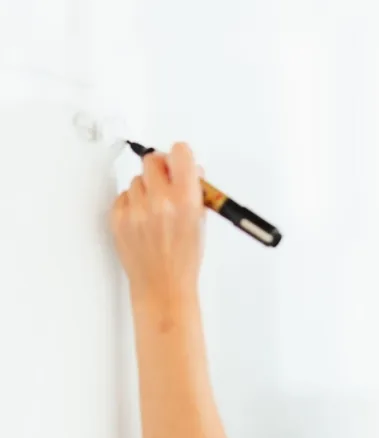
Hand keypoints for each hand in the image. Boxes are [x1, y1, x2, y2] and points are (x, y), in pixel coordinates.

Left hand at [109, 142, 205, 303]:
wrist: (163, 285)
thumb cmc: (184, 259)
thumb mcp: (201, 221)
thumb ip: (195, 192)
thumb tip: (189, 171)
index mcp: (185, 199)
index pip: (179, 152)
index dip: (180, 156)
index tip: (180, 162)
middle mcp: (159, 201)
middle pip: (152, 160)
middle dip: (161, 169)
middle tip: (166, 182)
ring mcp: (136, 209)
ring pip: (137, 179)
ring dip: (146, 189)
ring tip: (155, 210)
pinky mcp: (118, 218)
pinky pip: (123, 196)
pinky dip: (132, 204)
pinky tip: (143, 220)